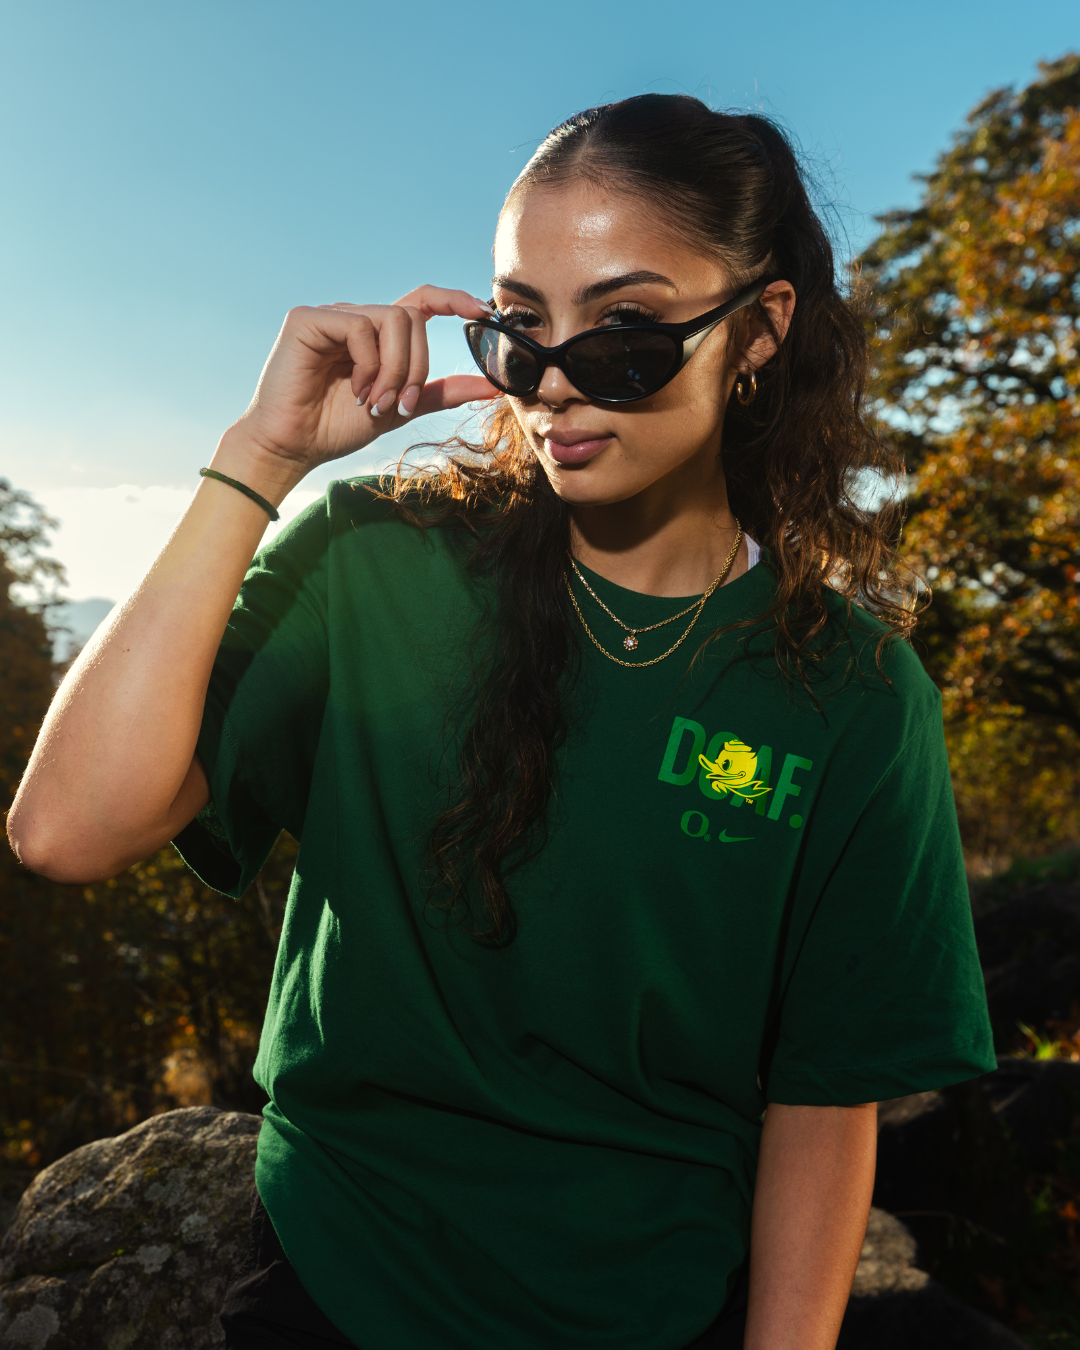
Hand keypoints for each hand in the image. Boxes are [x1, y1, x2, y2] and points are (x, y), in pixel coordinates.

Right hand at [221, 286, 498, 480]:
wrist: (294, 446)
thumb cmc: (337, 427)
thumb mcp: (401, 409)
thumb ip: (440, 392)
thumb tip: (492, 387)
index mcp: (378, 336)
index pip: (422, 301)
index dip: (454, 300)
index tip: (483, 311)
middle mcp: (357, 318)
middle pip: (412, 319)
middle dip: (414, 367)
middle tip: (395, 404)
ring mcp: (332, 315)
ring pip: (392, 320)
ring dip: (393, 369)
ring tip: (372, 401)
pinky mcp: (308, 319)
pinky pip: (360, 327)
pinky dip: (367, 364)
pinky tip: (352, 389)